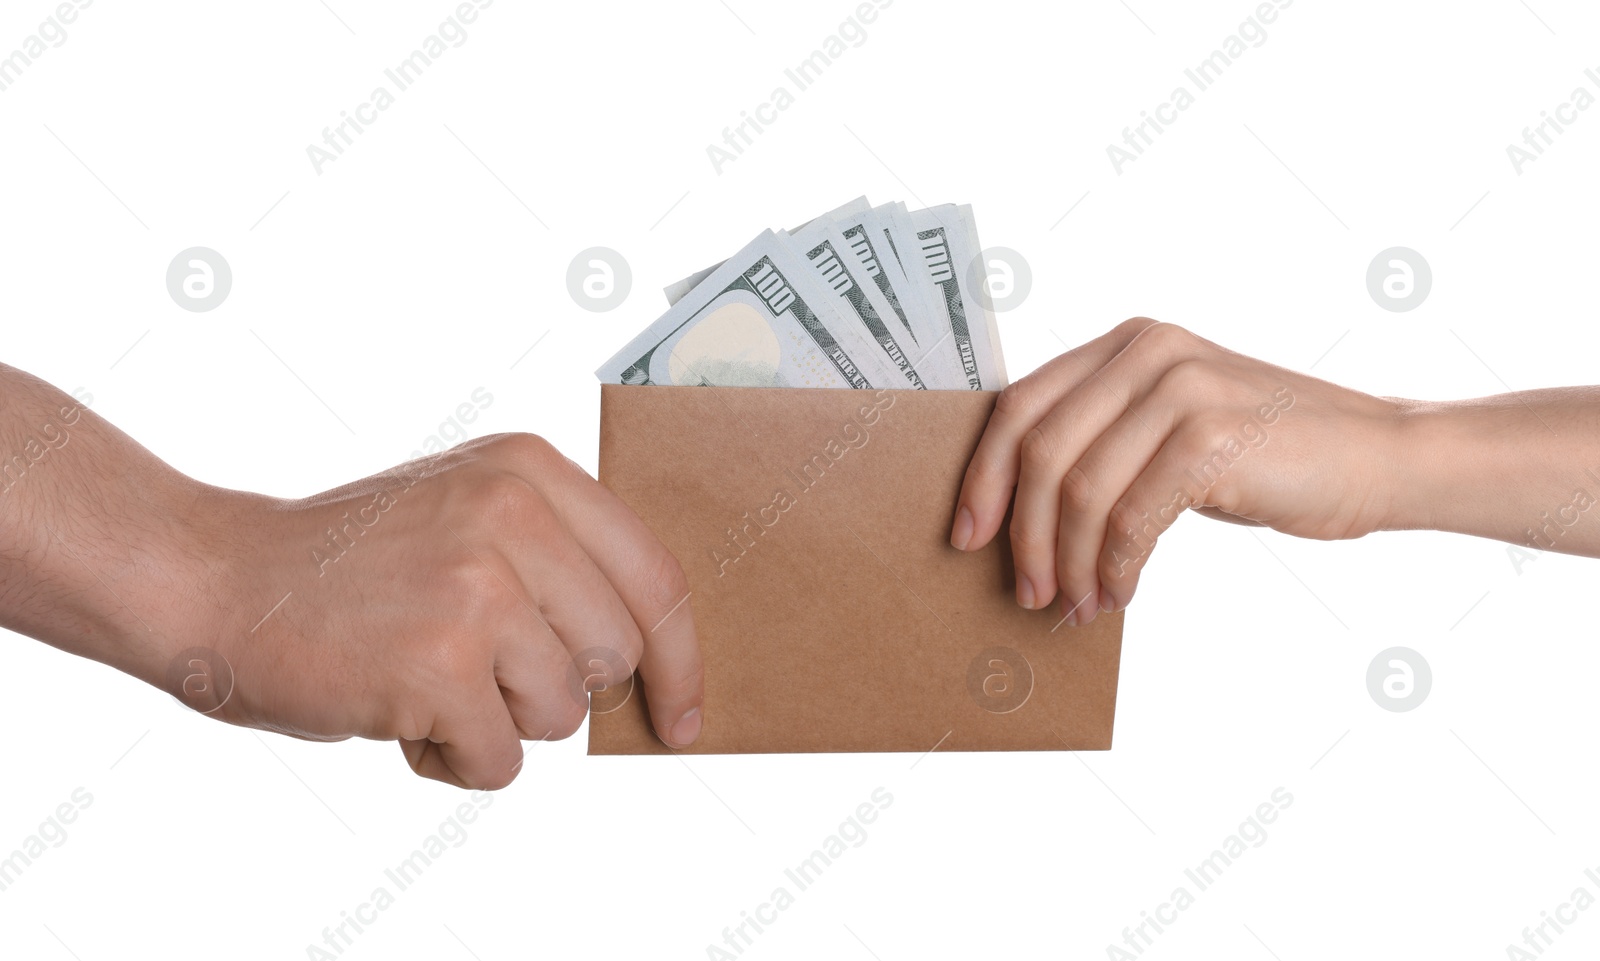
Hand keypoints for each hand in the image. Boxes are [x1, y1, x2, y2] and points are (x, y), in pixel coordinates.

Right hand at [187, 433, 702, 788]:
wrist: (218, 580)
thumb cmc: (353, 563)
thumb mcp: (466, 506)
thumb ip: (558, 553)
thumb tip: (653, 653)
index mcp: (529, 470)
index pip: (655, 576)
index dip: (680, 658)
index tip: (682, 715)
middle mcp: (512, 516)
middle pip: (614, 655)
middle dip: (553, 684)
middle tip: (475, 662)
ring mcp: (476, 589)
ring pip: (562, 713)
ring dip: (498, 720)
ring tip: (426, 677)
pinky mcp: (439, 664)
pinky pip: (503, 760)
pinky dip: (453, 759)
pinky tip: (399, 712)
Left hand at [949, 319, 1405, 625]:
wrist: (1379, 456)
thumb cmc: (1266, 455)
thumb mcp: (1171, 427)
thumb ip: (1106, 440)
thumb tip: (1018, 512)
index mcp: (1124, 344)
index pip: (1019, 408)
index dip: (982, 477)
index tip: (966, 537)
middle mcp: (1146, 352)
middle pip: (1039, 451)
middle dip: (1020, 533)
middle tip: (1025, 591)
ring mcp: (1179, 388)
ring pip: (1079, 491)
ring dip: (1068, 562)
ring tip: (1075, 605)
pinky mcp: (1210, 435)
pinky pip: (1130, 518)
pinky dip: (1114, 567)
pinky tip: (1119, 594)